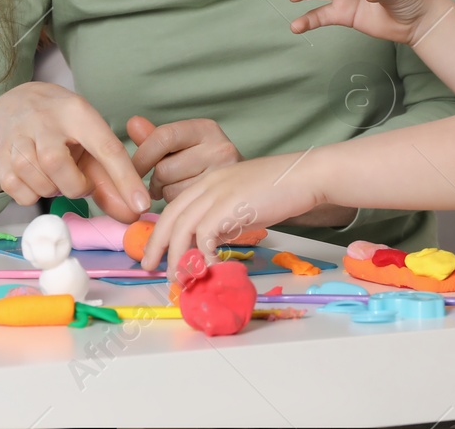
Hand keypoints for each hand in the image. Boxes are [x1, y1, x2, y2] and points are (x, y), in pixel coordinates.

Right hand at [0, 83, 151, 220]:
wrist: (17, 105)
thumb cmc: (63, 128)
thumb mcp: (91, 140)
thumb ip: (112, 178)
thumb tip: (132, 214)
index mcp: (77, 112)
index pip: (105, 146)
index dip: (125, 178)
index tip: (141, 205)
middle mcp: (43, 120)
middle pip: (58, 166)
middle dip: (75, 186)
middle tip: (78, 182)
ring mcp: (16, 137)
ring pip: (38, 181)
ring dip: (54, 190)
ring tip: (56, 175)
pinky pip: (20, 193)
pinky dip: (33, 195)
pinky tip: (37, 178)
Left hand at [127, 116, 243, 201]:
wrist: (256, 188)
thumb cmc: (210, 166)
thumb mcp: (187, 147)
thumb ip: (157, 138)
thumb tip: (132, 123)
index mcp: (206, 129)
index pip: (164, 136)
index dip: (141, 157)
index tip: (132, 170)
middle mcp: (220, 148)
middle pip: (164, 168)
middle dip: (155, 181)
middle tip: (162, 185)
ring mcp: (225, 176)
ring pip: (172, 191)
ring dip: (167, 196)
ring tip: (181, 192)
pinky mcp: (226, 202)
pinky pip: (185, 208)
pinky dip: (179, 209)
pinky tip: (190, 204)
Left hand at [138, 153, 321, 275]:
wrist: (304, 176)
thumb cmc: (279, 191)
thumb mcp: (241, 204)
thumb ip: (222, 220)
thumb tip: (207, 246)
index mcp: (207, 182)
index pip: (174, 208)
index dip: (160, 232)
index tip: (155, 253)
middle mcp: (206, 185)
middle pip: (170, 218)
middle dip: (156, 245)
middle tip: (150, 268)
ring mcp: (217, 193)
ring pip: (183, 228)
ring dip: (177, 257)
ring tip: (179, 278)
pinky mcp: (229, 205)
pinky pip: (205, 235)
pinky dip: (202, 255)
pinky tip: (207, 268)